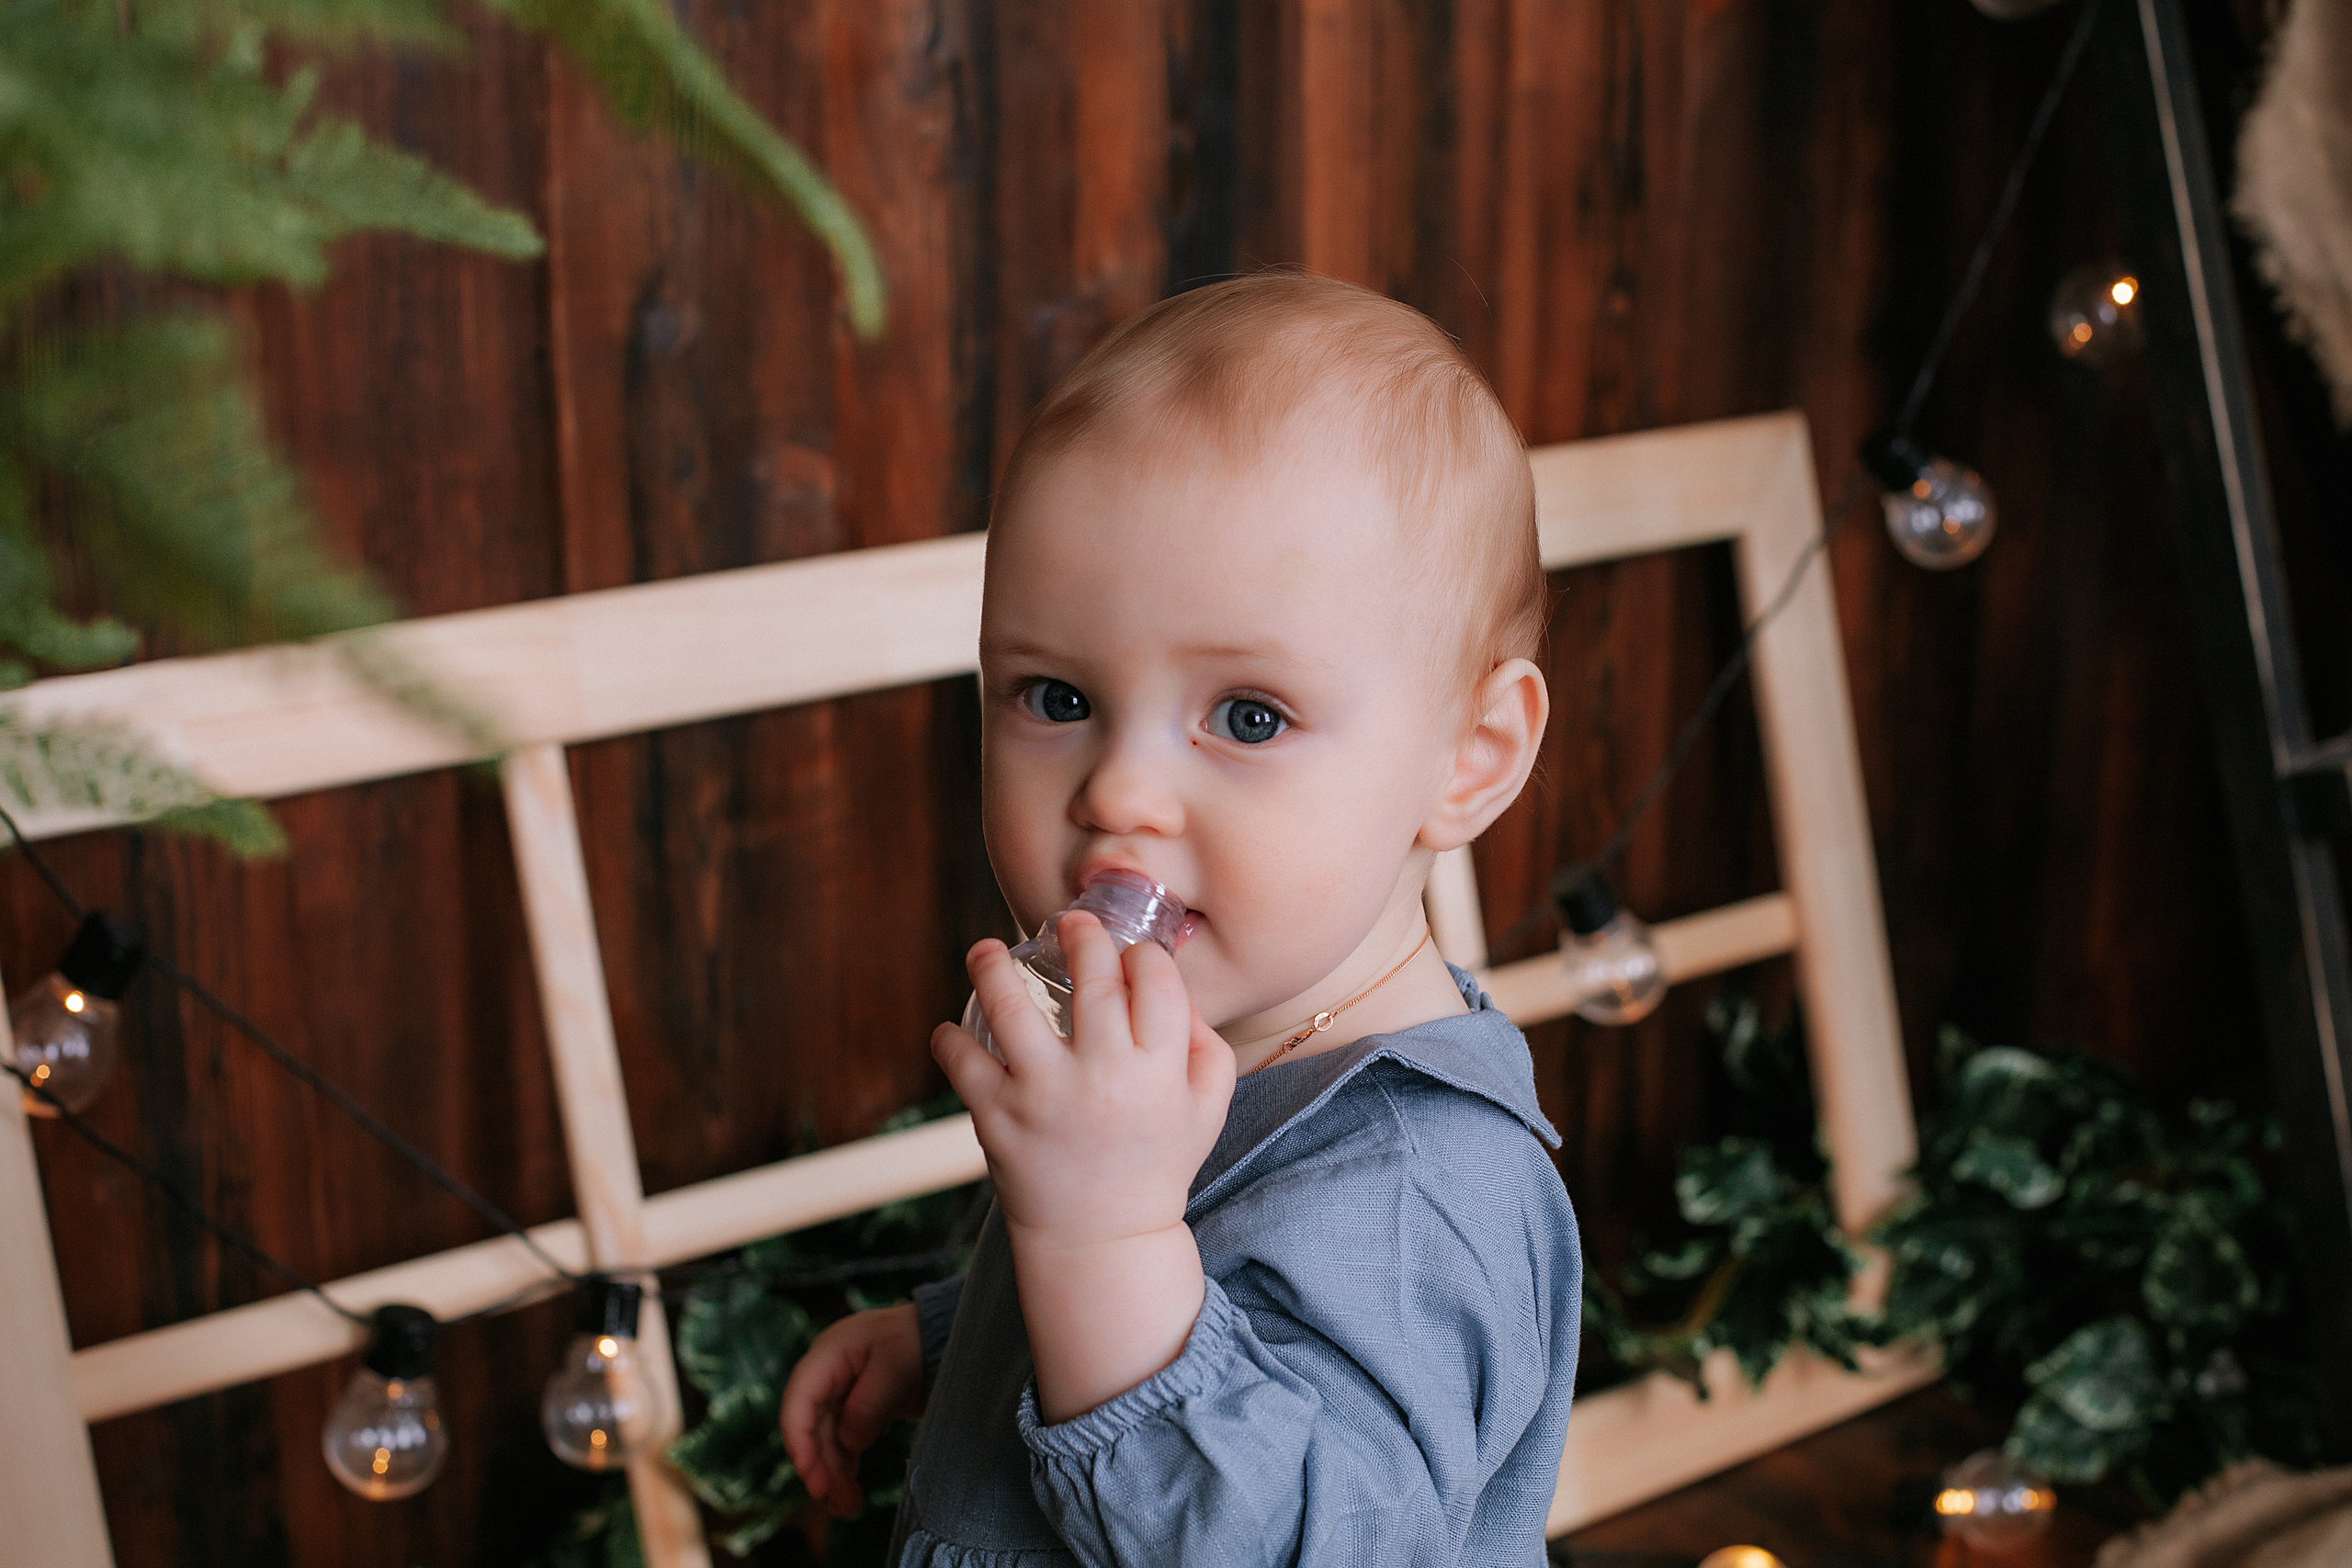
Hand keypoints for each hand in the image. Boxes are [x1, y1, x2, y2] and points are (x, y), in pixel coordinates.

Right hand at [779, 1303, 925, 1517]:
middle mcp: (827, 1375)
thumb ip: (867, 1406)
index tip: (810, 1475)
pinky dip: (844, 1469)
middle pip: (810, 1426)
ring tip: (848, 1507)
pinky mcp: (855, 1410)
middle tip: (831, 1498)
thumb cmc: (918, 1339)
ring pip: (825, 1441)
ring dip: (832, 1474)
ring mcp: (839, 1393)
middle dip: (818, 1465)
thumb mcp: (896, 1366)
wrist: (943, 1335)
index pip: (799, 1399)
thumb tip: (848, 1443)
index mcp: (829, 1353)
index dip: (799, 1439)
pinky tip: (850, 1493)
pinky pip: (841, 1443)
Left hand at [932, 911, 1233, 1250]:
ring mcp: (1045, 1096)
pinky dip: (949, 1040)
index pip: (1155, 980)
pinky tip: (951, 1028)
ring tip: (986, 949)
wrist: (1103, 1242)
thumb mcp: (1206, 1111)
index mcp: (1160, 1070)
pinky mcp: (999, 1119)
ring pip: (1010, 1007)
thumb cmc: (1155, 1165)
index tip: (1128, 955)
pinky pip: (963, 1063)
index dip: (1141, 956)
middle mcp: (1104, 1076)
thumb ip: (1207, 1046)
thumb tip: (1174, 987)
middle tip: (1070, 923)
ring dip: (992, 965)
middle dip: (1081, 935)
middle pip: (1093, 977)